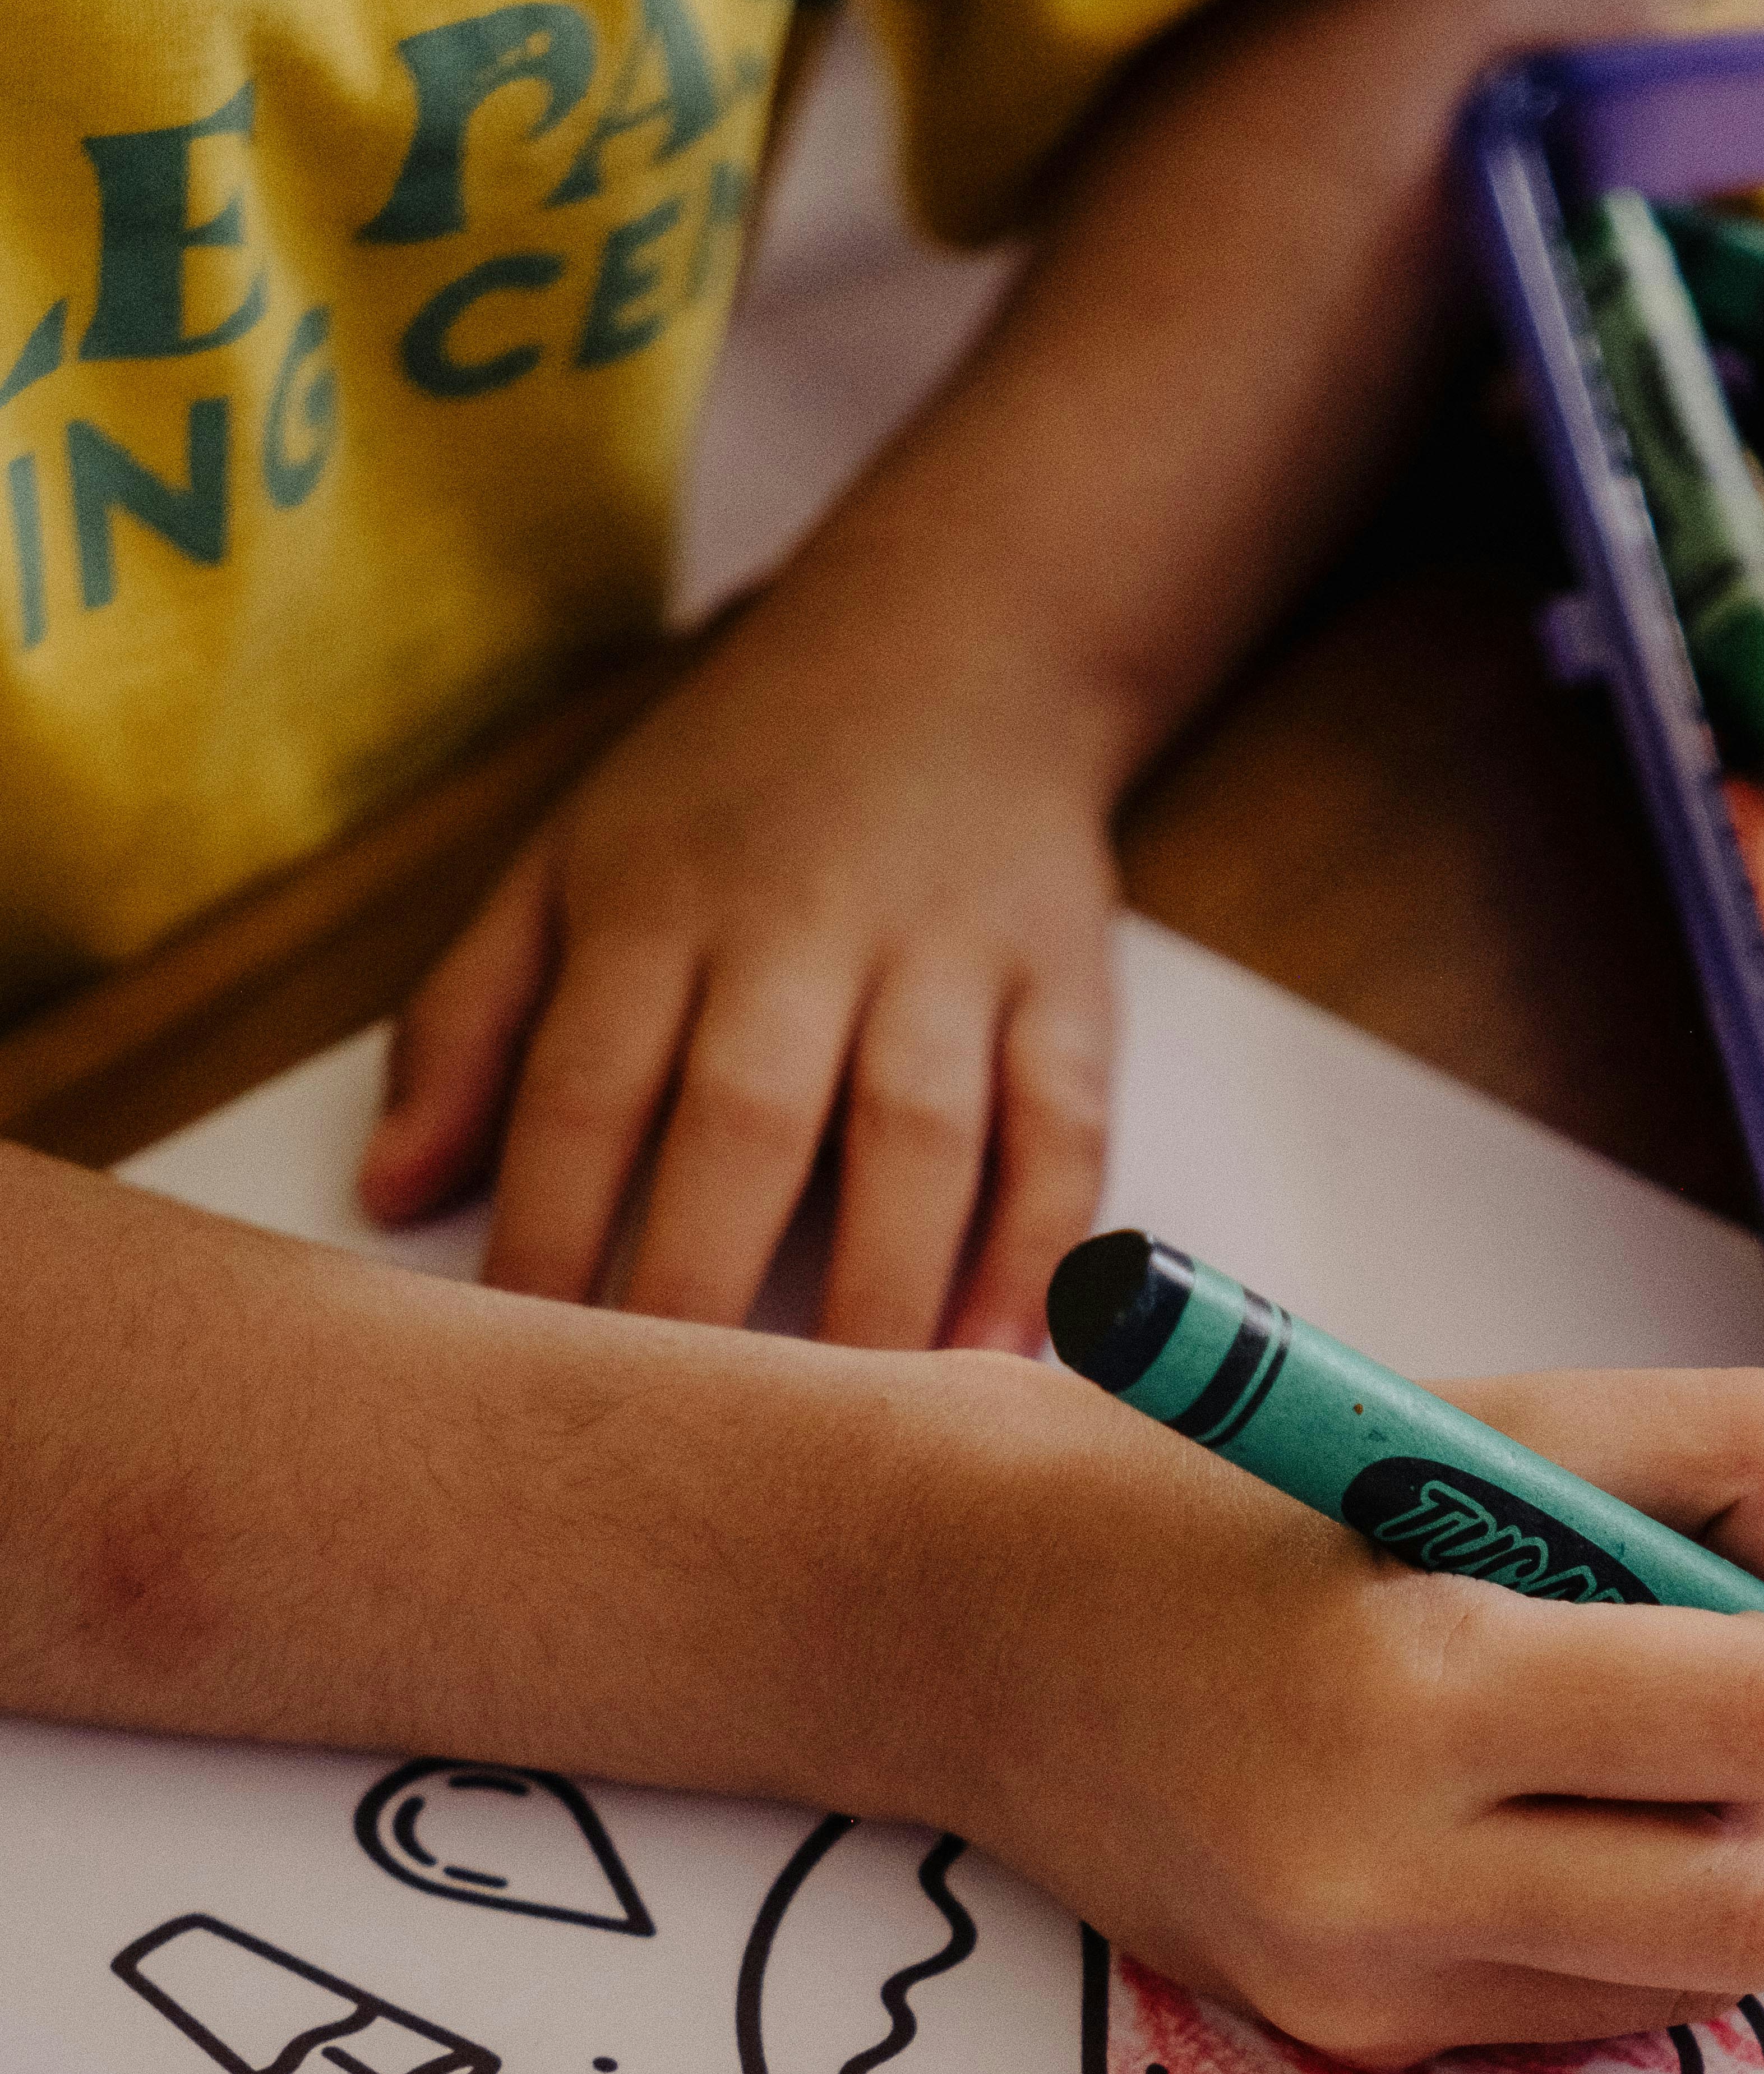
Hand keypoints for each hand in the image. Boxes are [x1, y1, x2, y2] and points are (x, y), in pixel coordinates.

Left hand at [357, 547, 1117, 1355]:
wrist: (957, 635)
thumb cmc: (737, 787)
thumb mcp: (568, 865)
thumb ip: (472, 1025)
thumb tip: (389, 1192)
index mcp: (656, 905)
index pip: (584, 1091)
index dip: (545, 1237)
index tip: (520, 1373)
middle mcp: (801, 927)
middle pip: (743, 1120)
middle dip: (699, 1283)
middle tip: (675, 1438)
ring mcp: (944, 953)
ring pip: (914, 1134)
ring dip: (881, 1285)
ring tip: (848, 1428)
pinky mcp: (1065, 980)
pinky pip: (1059, 1126)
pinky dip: (1038, 1242)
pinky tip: (999, 1352)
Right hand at [888, 1358, 1763, 2062]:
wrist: (968, 1626)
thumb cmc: (1220, 1497)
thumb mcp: (1469, 1414)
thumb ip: (1712, 1476)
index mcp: (1409, 1687)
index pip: (1756, 1730)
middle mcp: (1379, 1873)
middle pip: (1757, 1911)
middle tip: (1746, 1731)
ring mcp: (1360, 1983)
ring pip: (1695, 1988)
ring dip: (1724, 1877)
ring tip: (1649, 1771)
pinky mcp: (1348, 2043)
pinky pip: (1588, 2016)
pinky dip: (1621, 1927)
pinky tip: (1549, 1829)